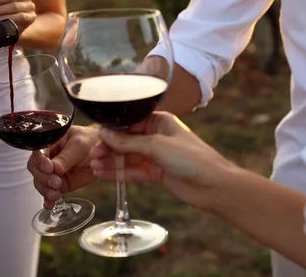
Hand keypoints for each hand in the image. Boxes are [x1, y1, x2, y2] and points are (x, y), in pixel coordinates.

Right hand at [27, 124, 99, 209]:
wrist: (102, 153)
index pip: (38, 152)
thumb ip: (66, 157)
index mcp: (50, 143)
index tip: (49, 168)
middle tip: (56, 183)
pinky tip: (49, 204)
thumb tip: (55, 168)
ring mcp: (52, 172)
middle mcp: (48, 158)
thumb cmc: (90, 142)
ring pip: (41, 182)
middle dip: (43, 178)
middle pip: (36, 169)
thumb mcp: (79, 145)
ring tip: (55, 194)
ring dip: (46, 190)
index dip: (40, 162)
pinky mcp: (59, 184)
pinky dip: (49, 199)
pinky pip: (50, 192)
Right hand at [90, 111, 234, 209]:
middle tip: (92, 154)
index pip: (130, 122)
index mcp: (160, 121)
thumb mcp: (157, 145)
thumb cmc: (192, 158)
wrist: (212, 185)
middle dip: (109, 147)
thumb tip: (105, 134)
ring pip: (128, 157)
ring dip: (111, 161)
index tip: (96, 136)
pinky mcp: (157, 173)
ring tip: (93, 166)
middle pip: (127, 140)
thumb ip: (129, 142)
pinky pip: (133, 171)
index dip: (113, 130)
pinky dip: (119, 172)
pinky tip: (103, 174)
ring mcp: (157, 155)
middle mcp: (158, 136)